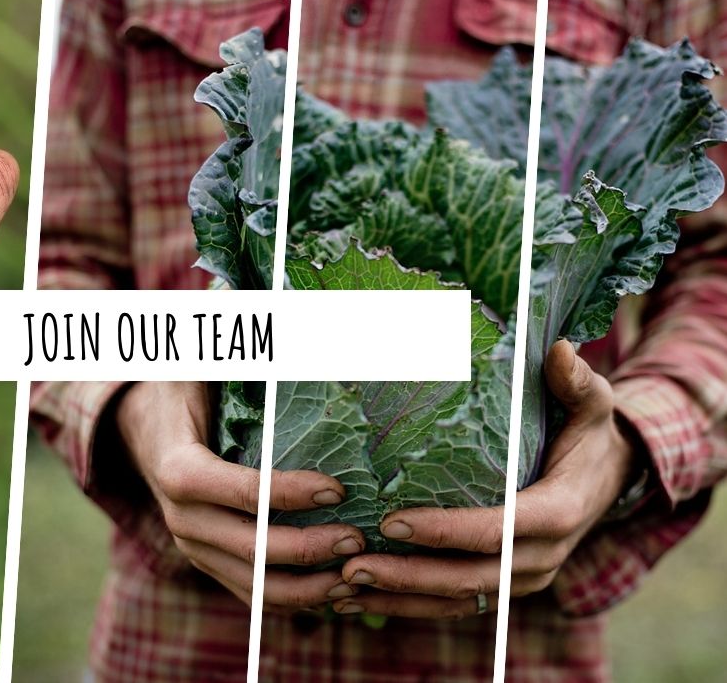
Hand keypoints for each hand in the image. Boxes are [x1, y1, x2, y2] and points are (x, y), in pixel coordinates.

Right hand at [116, 382, 366, 611]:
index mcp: (178, 469)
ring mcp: (192, 546)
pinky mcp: (205, 561)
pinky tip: (332, 590)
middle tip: (358, 538)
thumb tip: (283, 341)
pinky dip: (293, 599)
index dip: (289, 494)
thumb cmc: (180, 391)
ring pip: (254, 584)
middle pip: (253, 548)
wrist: (140, 427)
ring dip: (308, 587)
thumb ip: (235, 361)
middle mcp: (181, 518)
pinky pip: (251, 594)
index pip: (241, 491)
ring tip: (353, 576)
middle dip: (311, 548)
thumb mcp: (197, 369)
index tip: (337, 489)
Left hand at [330, 340, 634, 618]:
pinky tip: (360, 601)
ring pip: (457, 599)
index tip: (392, 522)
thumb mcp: (590, 403)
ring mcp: (523, 579)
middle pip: (469, 577)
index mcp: (559, 511)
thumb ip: (574, 380)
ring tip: (344, 587)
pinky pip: (455, 605)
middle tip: (351, 565)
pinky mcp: (506, 588)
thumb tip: (558, 349)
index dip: (445, 531)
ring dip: (399, 598)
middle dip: (409, 575)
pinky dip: (408, 605)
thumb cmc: (588, 432)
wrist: (609, 478)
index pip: (498, 530)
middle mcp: (542, 556)